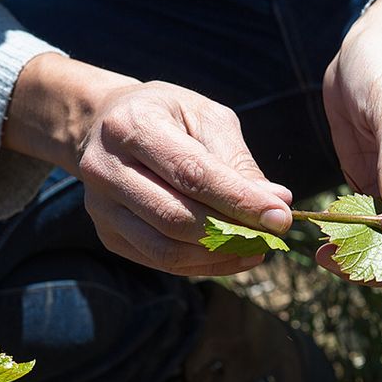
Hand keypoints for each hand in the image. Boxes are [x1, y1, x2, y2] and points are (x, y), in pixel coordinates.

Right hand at [3, 55, 291, 275]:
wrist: (105, 124)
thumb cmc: (168, 117)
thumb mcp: (205, 118)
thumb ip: (237, 161)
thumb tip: (276, 202)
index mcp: (132, 126)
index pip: (191, 174)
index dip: (238, 200)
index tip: (281, 217)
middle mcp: (105, 168)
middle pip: (175, 217)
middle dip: (232, 232)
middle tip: (274, 235)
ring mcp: (101, 207)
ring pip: (166, 249)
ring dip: (220, 256)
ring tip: (258, 248)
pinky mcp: (107, 234)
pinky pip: (160, 261)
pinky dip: (202, 265)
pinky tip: (232, 255)